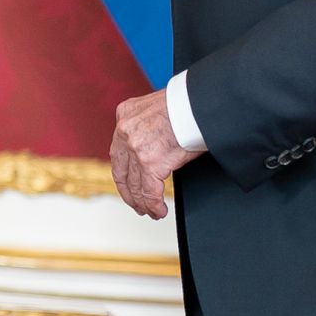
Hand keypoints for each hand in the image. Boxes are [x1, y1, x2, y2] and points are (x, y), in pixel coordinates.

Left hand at [109, 89, 199, 218]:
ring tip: (150, 211)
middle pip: (121, 170)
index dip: (123, 170)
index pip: (118, 150)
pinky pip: (149, 192)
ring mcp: (136, 148)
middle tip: (136, 203)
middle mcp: (125, 130)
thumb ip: (147, 124)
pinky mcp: (150, 163)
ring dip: (142, 202)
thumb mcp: (156, 107)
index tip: (128, 182)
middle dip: (128, 191)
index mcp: (125, 114)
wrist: (197, 103)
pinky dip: (154, 205)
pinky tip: (159, 211)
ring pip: (134, 184)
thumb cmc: (186, 103)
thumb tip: (152, 143)